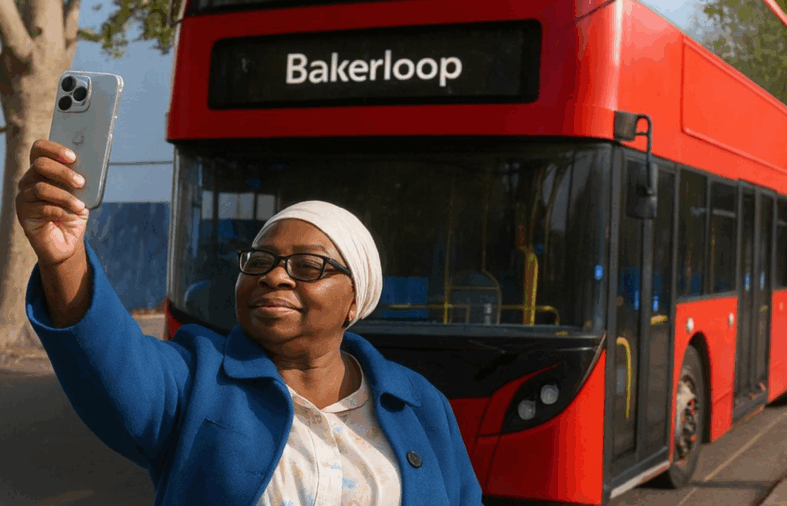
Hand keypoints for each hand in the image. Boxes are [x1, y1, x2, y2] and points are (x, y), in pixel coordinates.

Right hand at [16, 139, 88, 266]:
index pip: (39, 149)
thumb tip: (89, 168)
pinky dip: (62, 211)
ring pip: (41, 187)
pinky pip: (42, 208)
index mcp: (42, 170)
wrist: (67, 242)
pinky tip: (72, 215)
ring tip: (80, 206)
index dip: (54, 149)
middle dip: (63, 172)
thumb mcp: (82, 194)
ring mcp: (24, 196)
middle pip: (40, 165)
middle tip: (81, 183)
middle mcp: (29, 180)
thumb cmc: (74, 213)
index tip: (73, 157)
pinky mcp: (23, 213)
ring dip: (65, 196)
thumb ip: (81, 180)